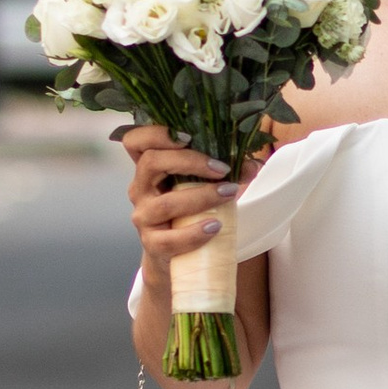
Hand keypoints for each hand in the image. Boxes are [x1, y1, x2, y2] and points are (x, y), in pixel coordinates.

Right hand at [122, 124, 228, 300]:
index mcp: (149, 168)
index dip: (156, 133)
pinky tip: (214, 227)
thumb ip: (225, 172)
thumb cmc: (188, 212)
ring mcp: (143, 217)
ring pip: (165, 203)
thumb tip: (252, 165)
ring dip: (201, 197)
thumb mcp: (203, 186)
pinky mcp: (152, 244)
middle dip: (190, 161)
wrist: (174, 254)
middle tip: (222, 168)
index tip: (189, 136)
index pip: (135, 140)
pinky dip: (194, 233)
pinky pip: (169, 239)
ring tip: (228, 194)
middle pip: (150, 162)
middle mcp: (140, 189)